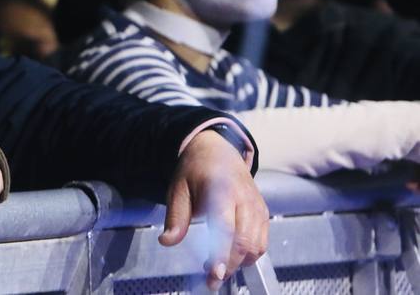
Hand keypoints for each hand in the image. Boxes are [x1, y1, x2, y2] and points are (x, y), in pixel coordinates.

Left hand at [161, 129, 267, 289]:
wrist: (218, 150)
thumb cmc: (195, 170)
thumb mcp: (178, 189)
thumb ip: (176, 217)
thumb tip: (167, 242)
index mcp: (220, 188)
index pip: (225, 226)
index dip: (222, 252)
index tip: (214, 272)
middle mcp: (244, 198)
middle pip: (244, 240)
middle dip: (230, 265)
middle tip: (211, 279)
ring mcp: (257, 205)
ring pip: (257, 244)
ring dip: (239, 263)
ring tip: (217, 268)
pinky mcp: (263, 212)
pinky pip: (262, 241)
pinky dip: (250, 256)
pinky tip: (232, 258)